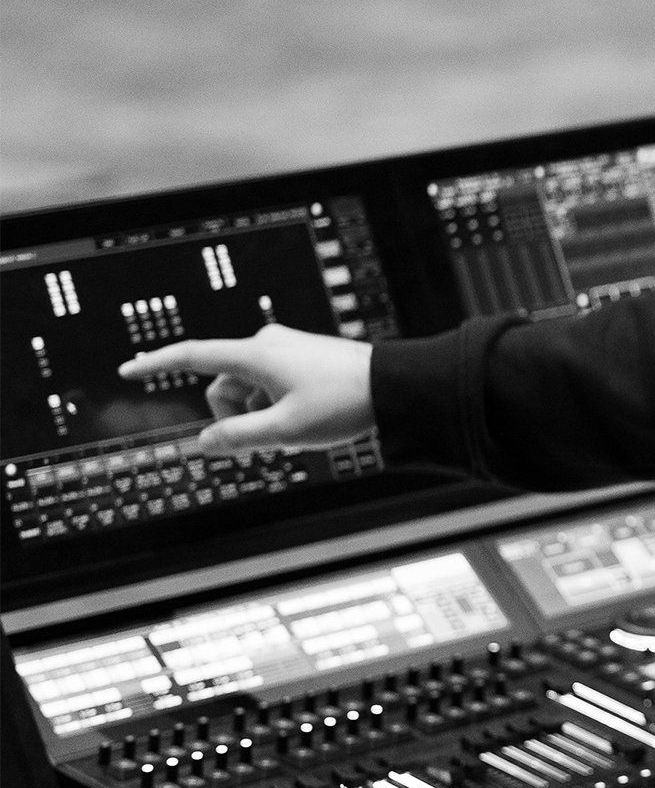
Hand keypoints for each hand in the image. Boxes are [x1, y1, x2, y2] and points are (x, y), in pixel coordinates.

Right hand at [119, 324, 374, 455]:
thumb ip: (238, 438)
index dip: (157, 364)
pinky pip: (270, 388)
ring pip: (248, 392)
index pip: (193, 356)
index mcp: (255, 355)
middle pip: (223, 388)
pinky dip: (276, 408)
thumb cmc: (342, 405)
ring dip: (259, 416)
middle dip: (236, 418)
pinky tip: (307, 420)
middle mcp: (266, 345)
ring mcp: (285, 350)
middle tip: (272, 439)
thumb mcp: (285, 431)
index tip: (128, 369)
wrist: (394, 387)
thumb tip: (203, 443)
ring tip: (298, 428)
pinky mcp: (300, 358)